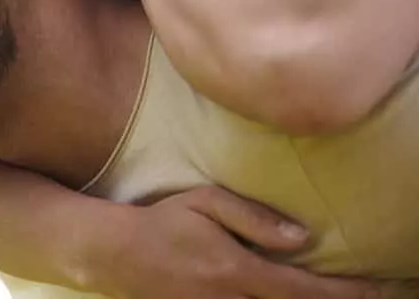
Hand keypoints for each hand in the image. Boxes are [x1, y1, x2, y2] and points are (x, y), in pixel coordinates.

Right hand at [94, 187, 377, 298]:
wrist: (116, 253)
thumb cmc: (163, 220)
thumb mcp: (204, 203)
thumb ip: (252, 217)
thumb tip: (302, 237)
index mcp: (235, 270)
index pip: (302, 289)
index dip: (344, 293)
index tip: (376, 289)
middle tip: (372, 296)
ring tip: (334, 297)